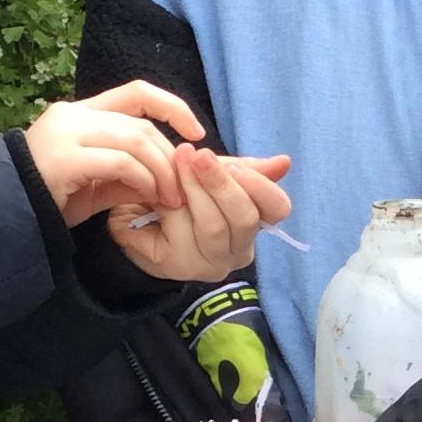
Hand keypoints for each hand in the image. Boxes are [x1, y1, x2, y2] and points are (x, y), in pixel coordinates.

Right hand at [23, 82, 205, 226]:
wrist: (7, 216)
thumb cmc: (51, 201)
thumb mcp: (98, 186)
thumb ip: (131, 176)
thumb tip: (170, 179)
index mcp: (81, 113)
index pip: (137, 93)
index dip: (173, 106)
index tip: (197, 132)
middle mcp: (73, 115)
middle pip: (141, 124)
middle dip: (170, 158)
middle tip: (181, 191)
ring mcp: (67, 133)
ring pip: (135, 139)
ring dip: (161, 171)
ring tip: (169, 198)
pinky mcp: (65, 156)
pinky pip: (120, 161)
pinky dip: (142, 178)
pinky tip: (147, 196)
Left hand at [107, 145, 293, 281]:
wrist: (136, 214)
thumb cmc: (181, 194)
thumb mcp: (213, 176)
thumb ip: (245, 168)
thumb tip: (285, 161)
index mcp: (253, 225)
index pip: (277, 209)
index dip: (261, 187)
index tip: (235, 166)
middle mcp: (238, 251)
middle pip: (244, 219)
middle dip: (221, 183)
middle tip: (198, 155)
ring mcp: (210, 263)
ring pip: (213, 226)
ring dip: (193, 189)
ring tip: (177, 161)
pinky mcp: (177, 266)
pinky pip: (179, 231)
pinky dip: (168, 204)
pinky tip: (157, 187)